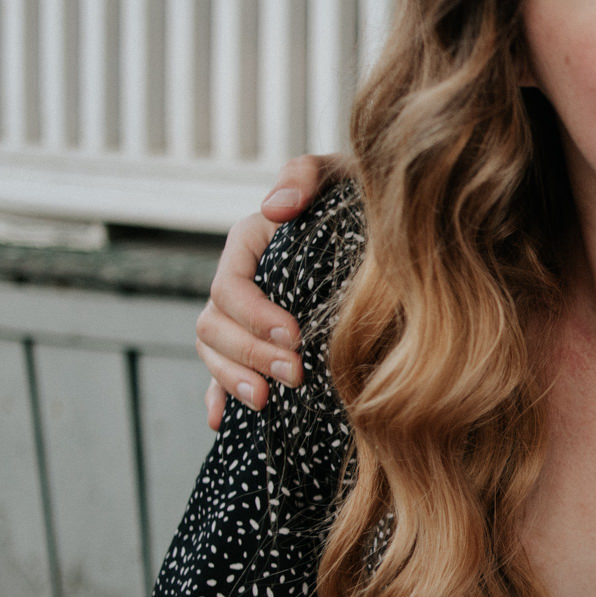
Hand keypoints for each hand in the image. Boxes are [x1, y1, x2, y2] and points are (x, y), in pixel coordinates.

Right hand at [198, 155, 332, 430]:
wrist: (382, 229)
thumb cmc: (357, 198)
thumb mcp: (337, 175)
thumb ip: (305, 176)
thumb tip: (277, 207)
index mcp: (250, 242)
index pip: (231, 286)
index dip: (255, 315)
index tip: (295, 335)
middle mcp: (241, 280)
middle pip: (216, 325)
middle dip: (251, 354)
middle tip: (295, 375)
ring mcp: (242, 314)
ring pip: (214, 351)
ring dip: (234, 379)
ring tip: (267, 402)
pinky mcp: (255, 341)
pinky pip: (222, 372)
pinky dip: (219, 395)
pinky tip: (223, 421)